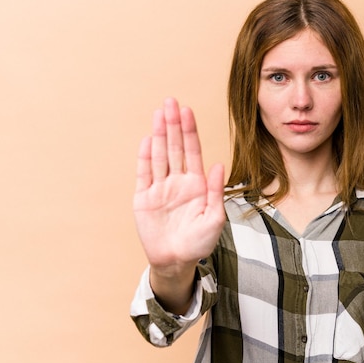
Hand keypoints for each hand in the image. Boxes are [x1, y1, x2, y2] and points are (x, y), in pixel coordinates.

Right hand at [133, 98, 224, 278]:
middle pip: (175, 147)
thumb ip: (216, 191)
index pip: (192, 152)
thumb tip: (219, 165)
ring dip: (159, 134)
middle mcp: (178, 181)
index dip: (189, 131)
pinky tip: (148, 140)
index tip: (187, 111)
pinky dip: (145, 157)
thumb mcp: (215, 218)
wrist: (176, 261)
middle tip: (170, 101)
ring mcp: (160, 188)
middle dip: (173, 125)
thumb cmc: (199, 242)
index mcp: (197, 184)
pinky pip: (144, 174)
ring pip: (159, 155)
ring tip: (159, 113)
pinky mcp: (144, 198)